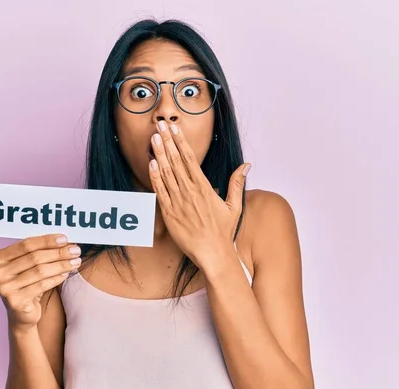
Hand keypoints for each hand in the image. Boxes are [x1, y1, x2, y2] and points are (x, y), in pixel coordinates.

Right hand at [0, 234, 80, 327]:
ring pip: (40, 271)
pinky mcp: (15, 302)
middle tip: (75, 250)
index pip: (26, 244)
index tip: (65, 239)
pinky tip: (66, 274)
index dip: (47, 241)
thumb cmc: (27, 284)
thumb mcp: (28, 266)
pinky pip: (42, 285)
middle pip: (34, 257)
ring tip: (76, 262)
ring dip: (61, 265)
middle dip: (58, 252)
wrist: (22, 315)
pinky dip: (56, 278)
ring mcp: (4, 288)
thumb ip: (39, 251)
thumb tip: (64, 240)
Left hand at [148, 122, 250, 269]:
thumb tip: (247, 165)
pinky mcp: (169, 214)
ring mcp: (178, 202)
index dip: (181, 142)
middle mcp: (190, 192)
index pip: (190, 159)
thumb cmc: (223, 232)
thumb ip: (236, 183)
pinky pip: (160, 191)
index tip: (174, 129)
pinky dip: (154, 177)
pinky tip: (151, 163)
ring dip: (159, 154)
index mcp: (204, 188)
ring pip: (166, 173)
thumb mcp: (234, 206)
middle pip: (176, 161)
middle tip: (160, 125)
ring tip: (154, 138)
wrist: (212, 254)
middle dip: (167, 141)